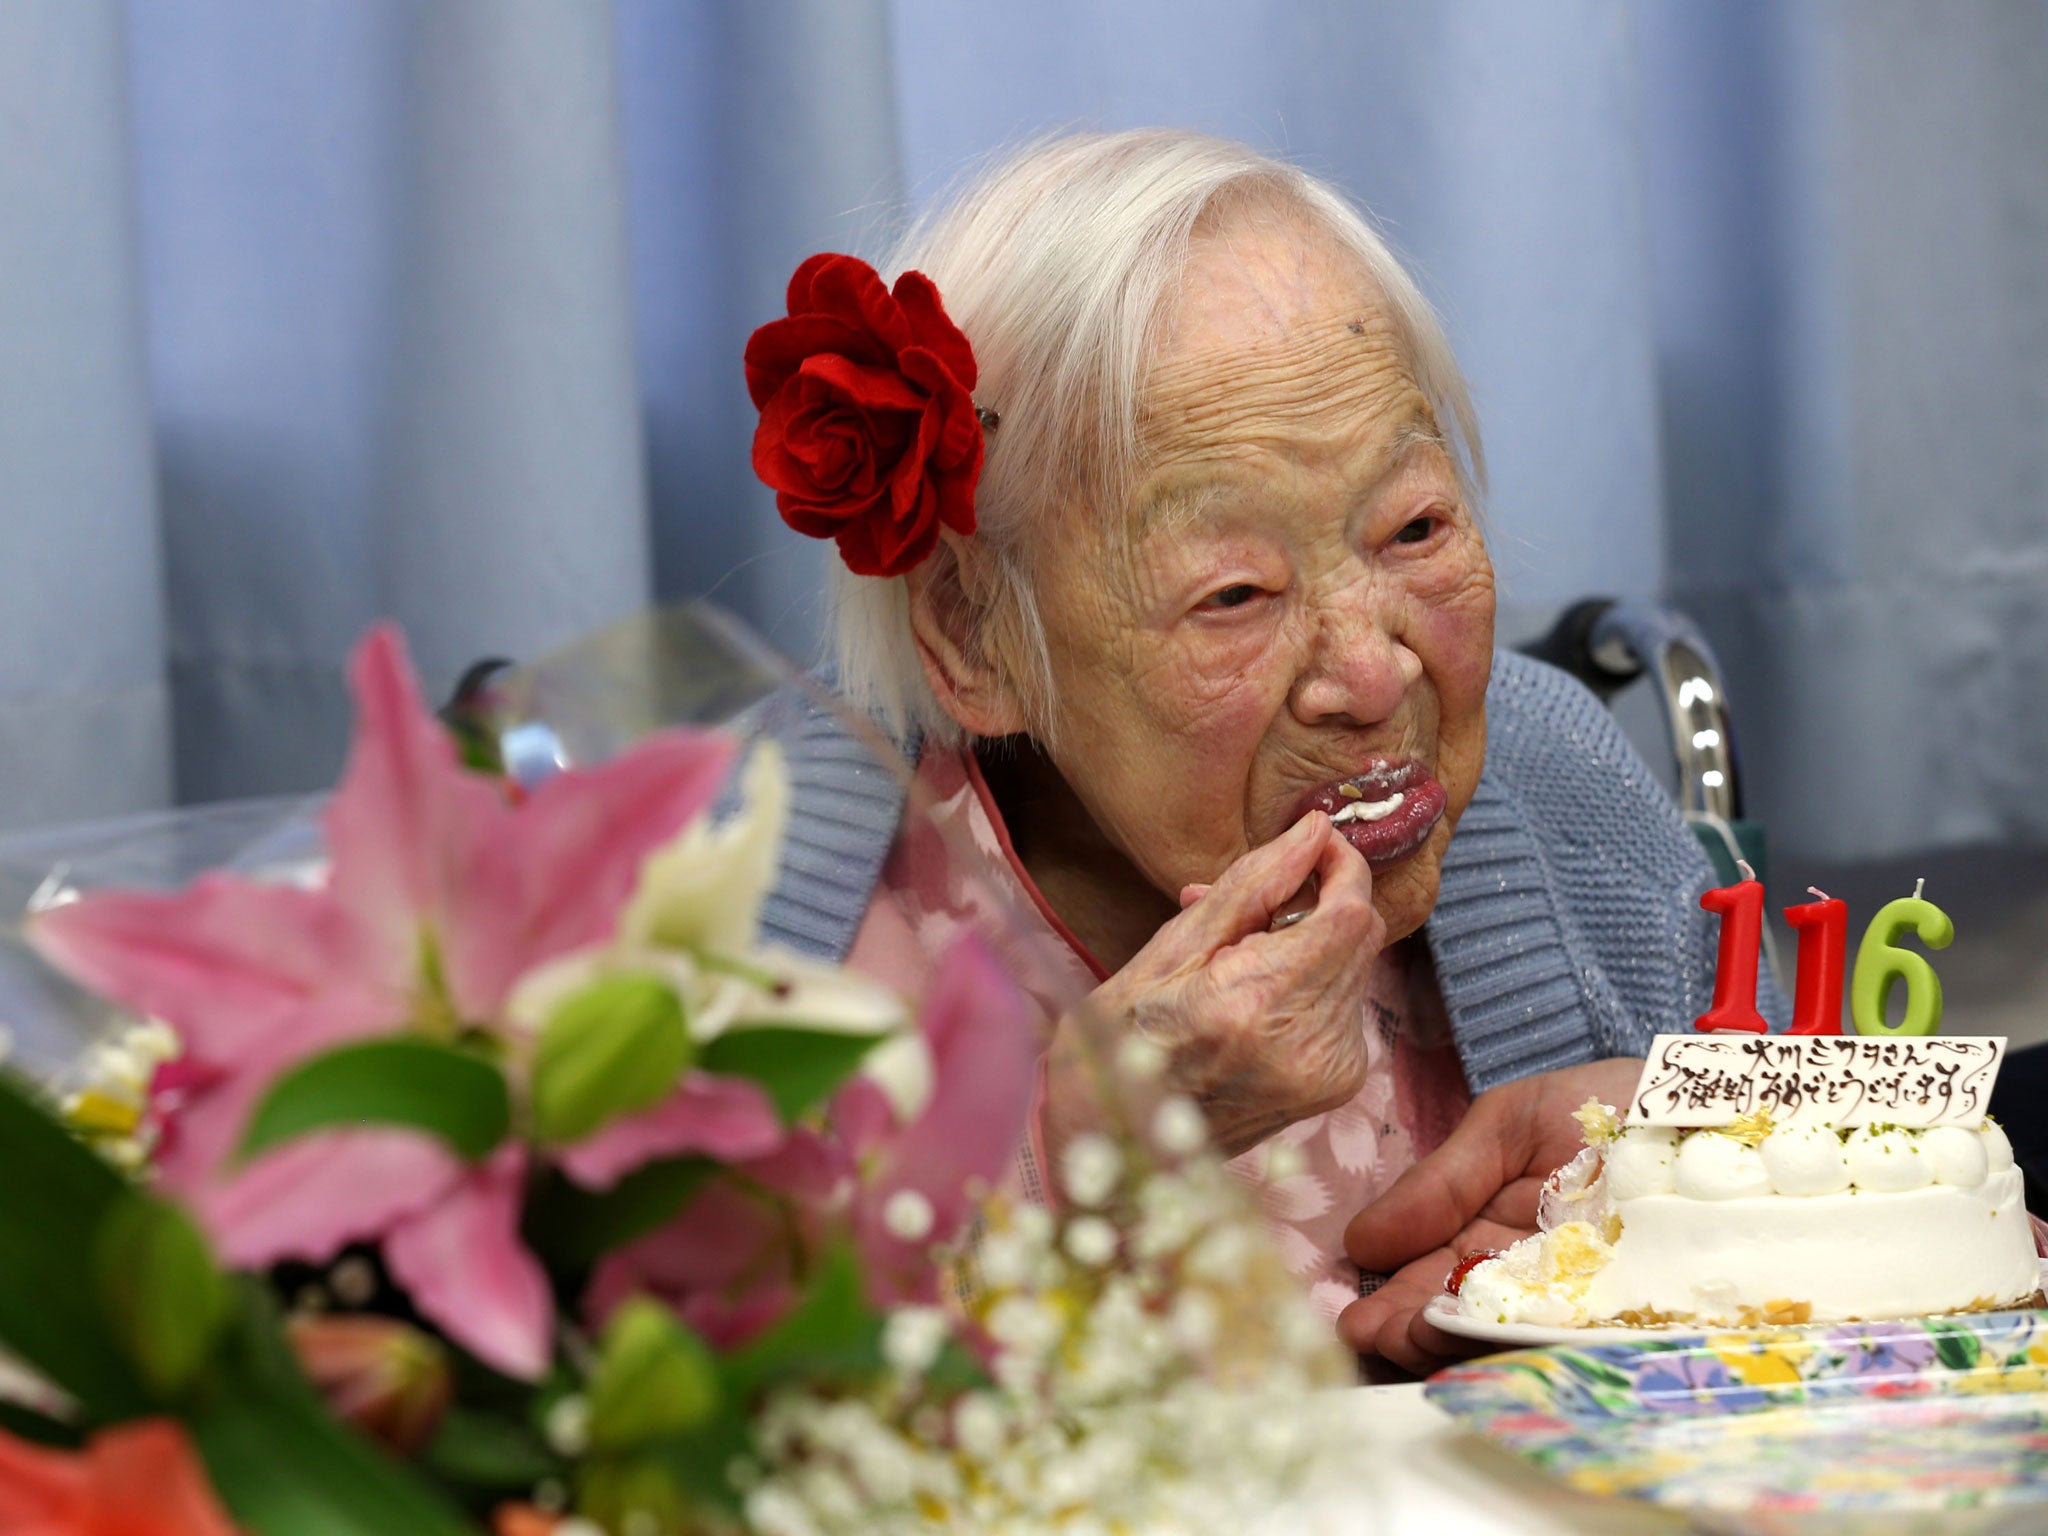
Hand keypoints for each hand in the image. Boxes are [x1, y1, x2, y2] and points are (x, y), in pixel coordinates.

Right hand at [1043, 812, 1383, 1160]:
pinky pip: (1346, 1003)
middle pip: (1361, 937)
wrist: (1114, 1146)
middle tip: (1256, 904)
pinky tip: (1257, 995)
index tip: (1317, 840)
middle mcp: (1305, 1046)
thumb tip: (1312, 831)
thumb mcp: (1169, 949)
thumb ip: (1252, 885)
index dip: (1343, 865)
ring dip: (1313, 943)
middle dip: (1319, 902)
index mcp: (1255, 1005)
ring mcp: (1327, 1074)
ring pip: (1357, 967)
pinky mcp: (1336, 1087)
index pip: (1348, 913)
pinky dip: (1312, 983)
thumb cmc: (1122, 1041)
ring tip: (1242, 958)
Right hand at [1336, 1056, 1645, 1375]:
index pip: (1439, 1280)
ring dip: (1456, 1346)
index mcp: (1504, 1238)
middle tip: (1373, 1337)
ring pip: (1514, 1342)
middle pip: (1469, 1319)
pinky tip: (1485, 1345)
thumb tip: (1359, 1240)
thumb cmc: (1620, 1101)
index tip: (1356, 1322)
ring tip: (1410, 1339)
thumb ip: (1442, 1180)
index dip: (1397, 1303)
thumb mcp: (1512, 1123)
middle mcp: (1545, 1282)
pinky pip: (1585, 1348)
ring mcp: (1595, 1308)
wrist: (1729, 1098)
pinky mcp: (1647, 1325)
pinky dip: (1533, 1351)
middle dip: (1415, 1332)